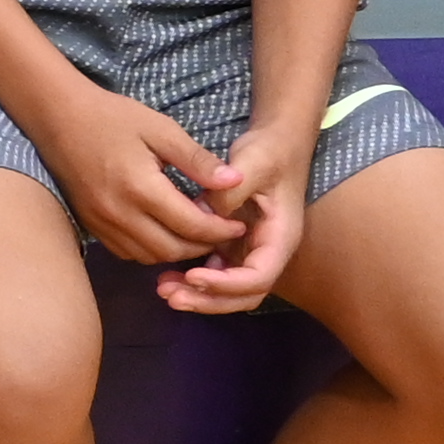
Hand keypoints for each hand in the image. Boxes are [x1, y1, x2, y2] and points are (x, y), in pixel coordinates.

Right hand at [34, 86, 240, 271]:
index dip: (220, 229)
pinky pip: (127, 252)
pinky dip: (151, 250)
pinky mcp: (90, 225)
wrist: (58, 116)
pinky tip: (163, 233)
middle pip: (171, 249)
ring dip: (177, 252)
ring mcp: (101, 223)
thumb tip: (236, 182)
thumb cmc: (113, 117)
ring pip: (149, 256)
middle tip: (222, 232)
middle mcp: (119, 213)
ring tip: (196, 234)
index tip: (239, 223)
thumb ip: (198, 160)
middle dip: (203, 245)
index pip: (191, 225)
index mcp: (140, 187)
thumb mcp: (161, 129)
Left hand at [157, 118, 310, 313]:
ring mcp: (249, 251)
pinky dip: (195, 280)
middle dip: (209, 300)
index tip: (194, 275)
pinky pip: (216, 273)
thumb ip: (230, 189)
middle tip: (171, 296)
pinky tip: (168, 274)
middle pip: (245, 294)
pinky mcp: (233, 245)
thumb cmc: (268, 152)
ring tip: (163, 288)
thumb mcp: (253, 163)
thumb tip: (202, 212)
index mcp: (280, 237)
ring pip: (229, 290)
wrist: (275, 143)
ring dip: (199, 295)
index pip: (260, 276)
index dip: (228, 283)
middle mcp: (267, 251)